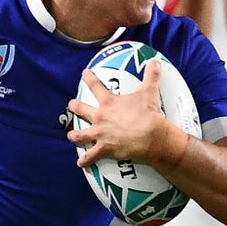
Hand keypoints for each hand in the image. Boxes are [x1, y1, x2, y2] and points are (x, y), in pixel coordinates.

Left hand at [68, 61, 186, 169]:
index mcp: (109, 102)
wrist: (152, 136)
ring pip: (79, 135)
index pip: (95, 85)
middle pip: (80, 109)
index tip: (84, 73)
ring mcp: (100, 134)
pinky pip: (91, 156)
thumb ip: (151, 76)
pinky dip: (85, 161)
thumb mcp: (149, 92)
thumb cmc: (149, 114)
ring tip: (71, 136)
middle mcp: (100, 117)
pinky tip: (81, 164)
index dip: (88, 78)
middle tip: (72, 105)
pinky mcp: (105, 149)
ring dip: (74, 136)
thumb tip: (155, 61)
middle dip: (74, 107)